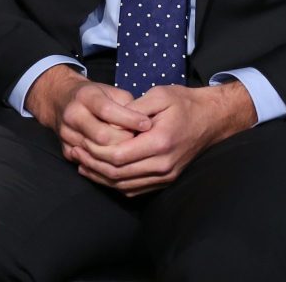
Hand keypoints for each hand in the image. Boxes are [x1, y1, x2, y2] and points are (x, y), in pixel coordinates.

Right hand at [26, 64, 150, 154]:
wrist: (61, 100)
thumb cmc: (95, 96)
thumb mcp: (112, 92)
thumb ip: (128, 105)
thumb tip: (146, 124)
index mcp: (85, 96)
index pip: (107, 111)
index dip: (129, 119)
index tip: (147, 124)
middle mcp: (72, 115)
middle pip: (103, 137)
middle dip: (126, 141)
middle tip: (142, 142)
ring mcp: (66, 134)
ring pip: (96, 154)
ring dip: (118, 156)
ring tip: (133, 153)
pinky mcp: (65, 150)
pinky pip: (89, 164)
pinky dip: (106, 166)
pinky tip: (120, 163)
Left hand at [69, 82, 256, 195]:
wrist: (211, 119)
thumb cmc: (184, 103)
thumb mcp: (158, 95)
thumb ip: (133, 109)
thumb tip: (111, 120)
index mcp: (159, 142)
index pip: (118, 155)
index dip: (95, 151)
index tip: (80, 141)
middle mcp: (163, 164)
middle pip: (118, 174)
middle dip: (92, 164)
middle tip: (74, 152)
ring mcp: (166, 175)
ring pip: (124, 185)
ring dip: (100, 176)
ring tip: (81, 163)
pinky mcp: (165, 179)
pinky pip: (135, 189)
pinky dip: (115, 183)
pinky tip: (100, 173)